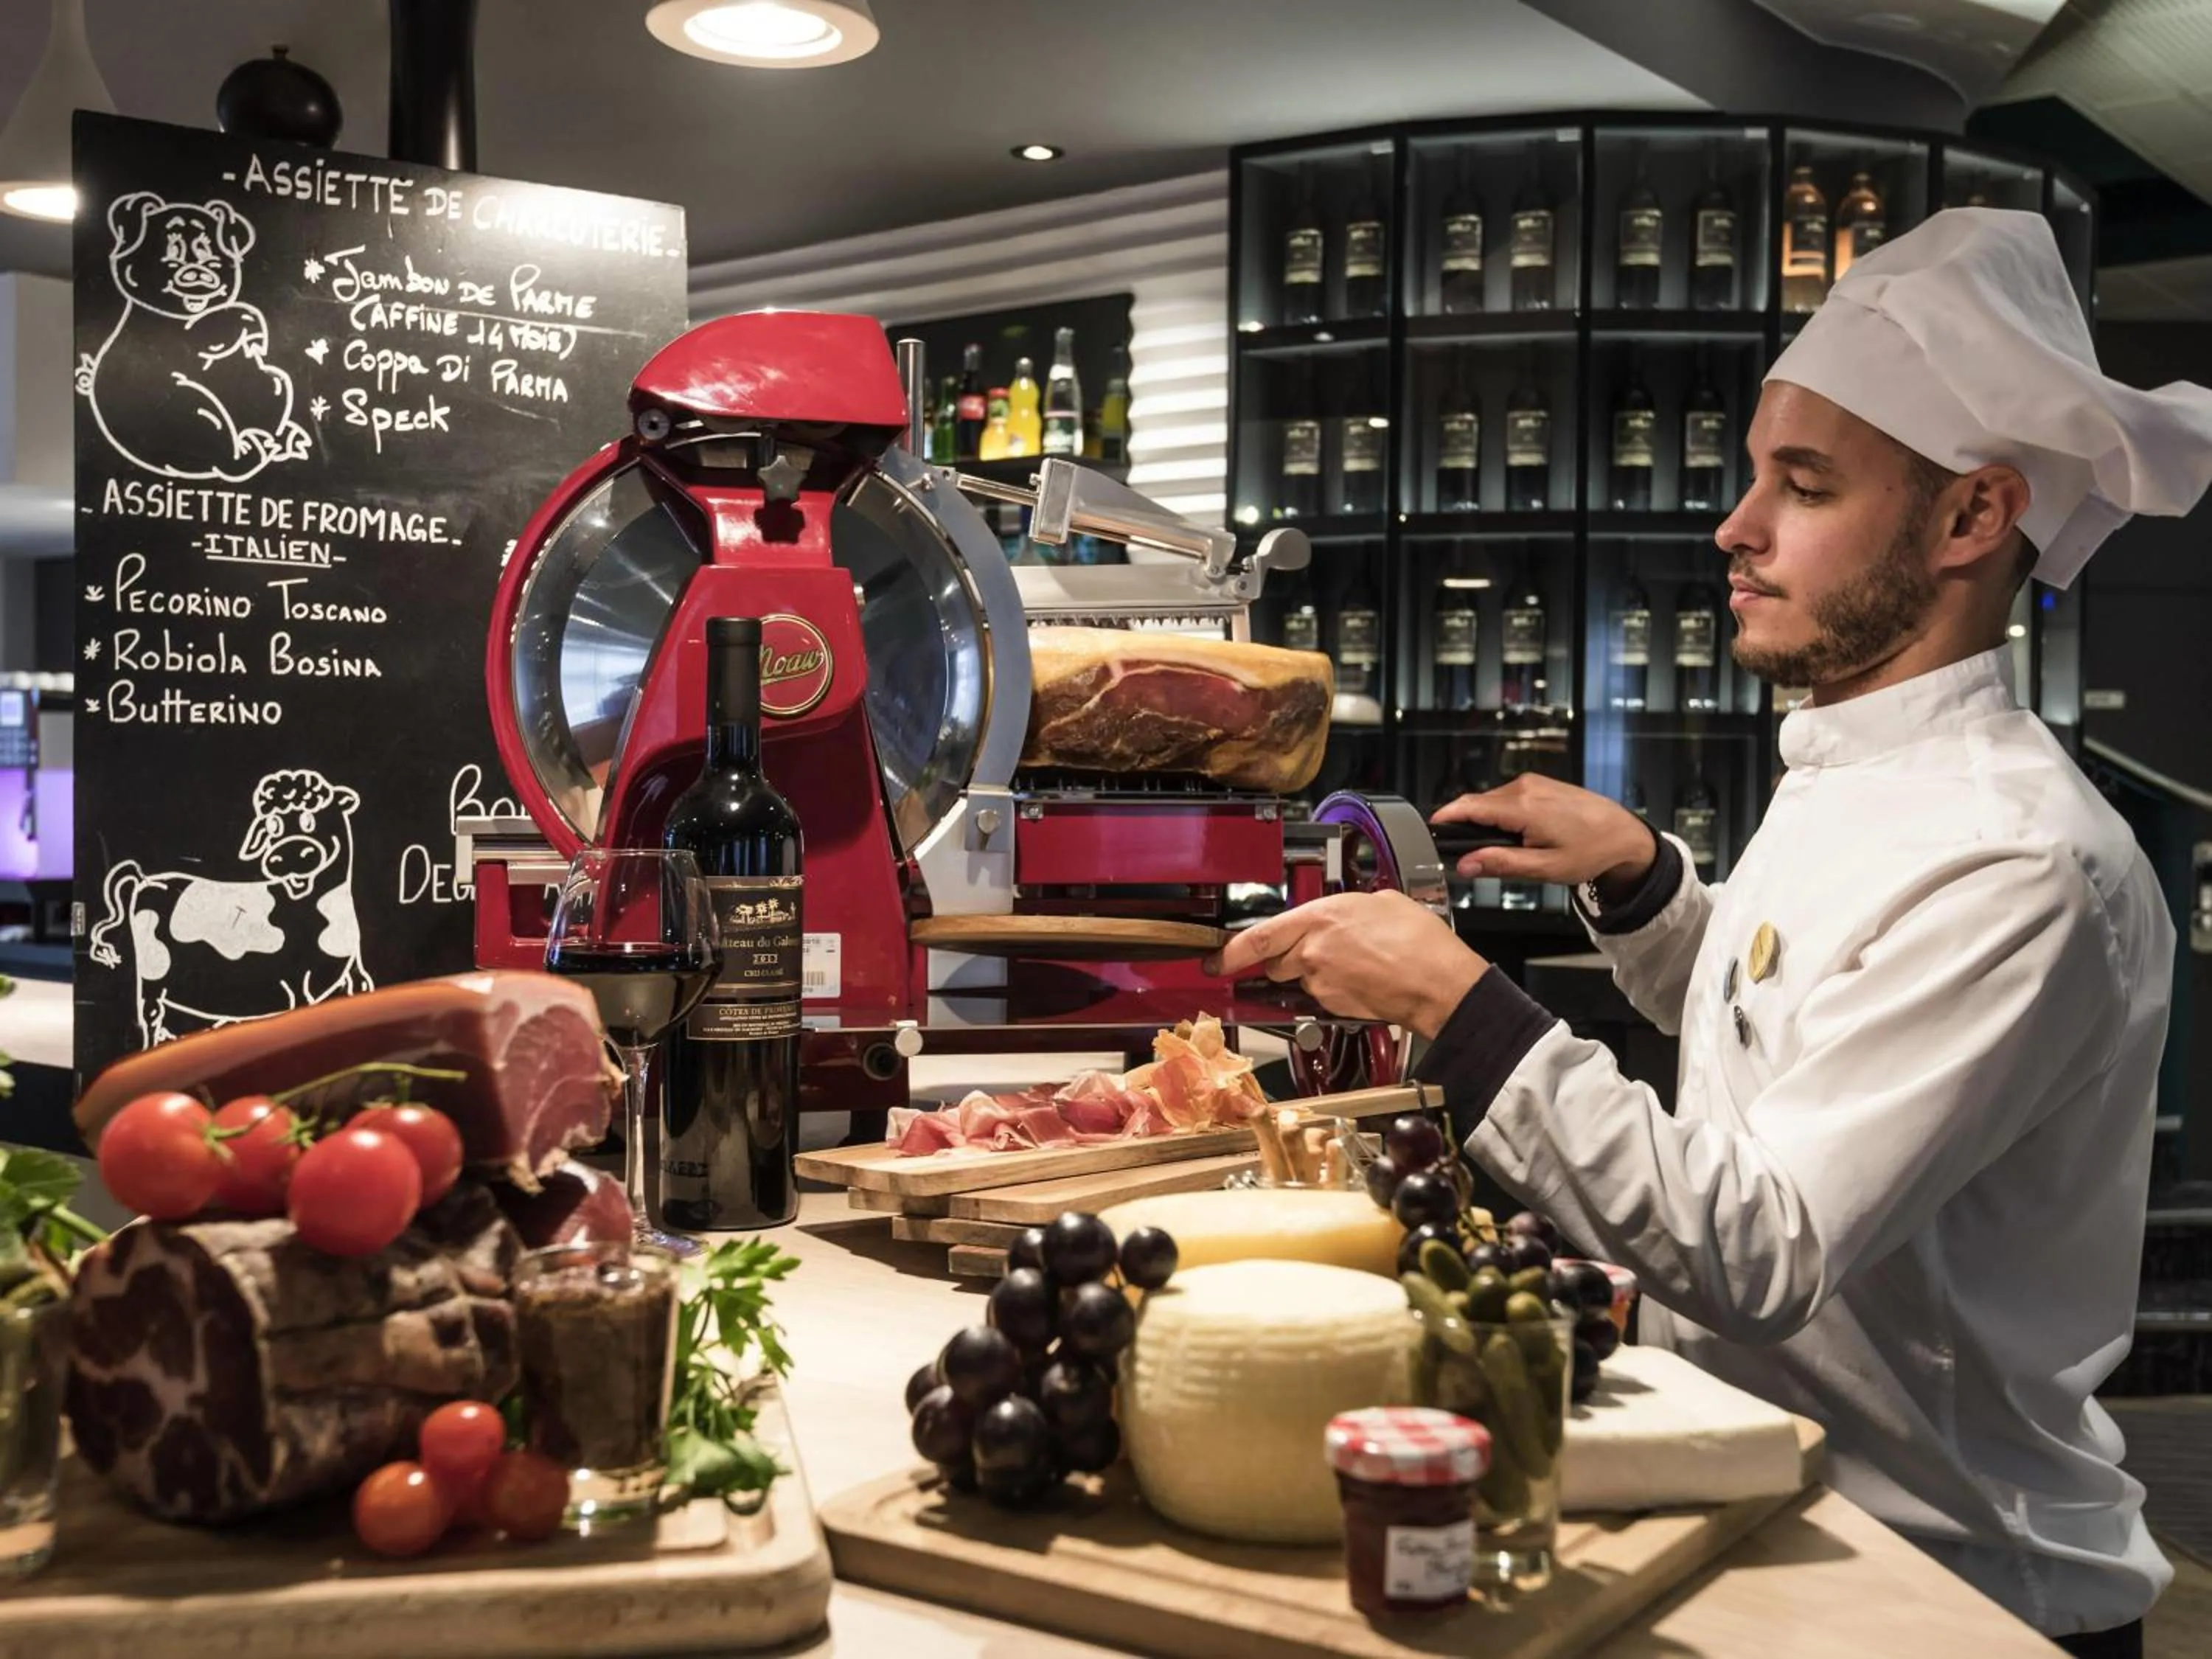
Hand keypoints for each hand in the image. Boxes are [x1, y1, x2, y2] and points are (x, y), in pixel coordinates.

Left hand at [1203, 890, 1486, 1040]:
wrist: (1439, 983)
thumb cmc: (1420, 942)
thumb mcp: (1381, 902)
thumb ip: (1348, 906)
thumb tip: (1344, 912)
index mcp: (1319, 918)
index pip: (1257, 937)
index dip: (1228, 951)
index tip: (1212, 959)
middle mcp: (1312, 951)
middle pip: (1276, 962)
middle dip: (1288, 958)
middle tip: (1319, 952)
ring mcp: (1322, 982)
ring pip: (1300, 980)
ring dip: (1315, 973)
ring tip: (1354, 964)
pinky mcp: (1334, 1006)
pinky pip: (1323, 996)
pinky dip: (1337, 989)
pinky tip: (1364, 978)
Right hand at [1433, 775, 1655, 897]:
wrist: (1623, 834)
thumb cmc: (1590, 852)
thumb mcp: (1545, 868)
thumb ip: (1501, 864)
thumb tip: (1464, 865)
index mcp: (1523, 807)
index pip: (1468, 807)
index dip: (1444, 818)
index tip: (1427, 830)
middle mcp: (1524, 788)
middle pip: (1476, 804)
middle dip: (1464, 825)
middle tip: (1462, 853)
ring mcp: (1532, 783)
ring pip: (1491, 801)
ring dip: (1485, 821)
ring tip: (1496, 849)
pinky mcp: (1538, 784)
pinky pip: (1506, 797)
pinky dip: (1500, 814)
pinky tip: (1513, 835)